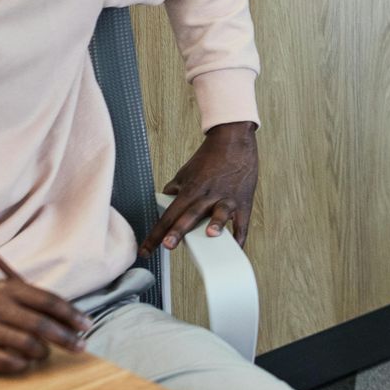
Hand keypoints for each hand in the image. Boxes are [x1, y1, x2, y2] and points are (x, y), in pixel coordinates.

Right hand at [0, 278, 89, 373]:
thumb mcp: (6, 291)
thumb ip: (34, 301)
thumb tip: (70, 319)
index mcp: (8, 289)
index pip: (49, 301)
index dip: (71, 314)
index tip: (87, 326)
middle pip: (41, 325)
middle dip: (66, 337)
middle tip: (81, 346)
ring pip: (27, 345)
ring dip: (44, 352)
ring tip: (45, 353)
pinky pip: (8, 361)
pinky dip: (24, 363)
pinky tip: (27, 361)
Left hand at [144, 121, 258, 252]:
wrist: (233, 139)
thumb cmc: (210, 156)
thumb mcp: (186, 171)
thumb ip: (175, 188)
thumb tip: (165, 200)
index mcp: (190, 190)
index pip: (168, 215)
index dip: (155, 234)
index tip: (145, 250)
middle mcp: (207, 195)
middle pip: (190, 215)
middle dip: (178, 231)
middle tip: (168, 245)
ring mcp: (226, 197)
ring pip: (219, 213)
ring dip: (215, 224)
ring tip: (211, 234)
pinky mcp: (243, 200)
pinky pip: (242, 221)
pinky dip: (240, 235)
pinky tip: (237, 247)